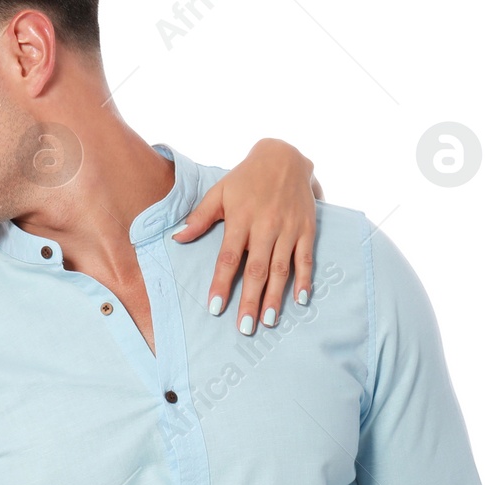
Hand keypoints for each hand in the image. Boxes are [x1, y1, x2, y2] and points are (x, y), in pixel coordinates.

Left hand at [172, 137, 317, 333]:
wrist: (284, 156)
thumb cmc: (245, 178)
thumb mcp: (219, 192)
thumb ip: (199, 217)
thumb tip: (177, 237)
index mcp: (241, 219)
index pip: (229, 258)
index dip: (222, 283)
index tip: (215, 308)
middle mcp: (266, 227)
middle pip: (256, 270)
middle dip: (250, 300)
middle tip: (244, 328)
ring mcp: (288, 229)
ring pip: (282, 269)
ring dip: (275, 296)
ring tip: (267, 321)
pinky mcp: (307, 229)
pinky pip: (306, 258)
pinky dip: (305, 279)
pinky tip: (300, 300)